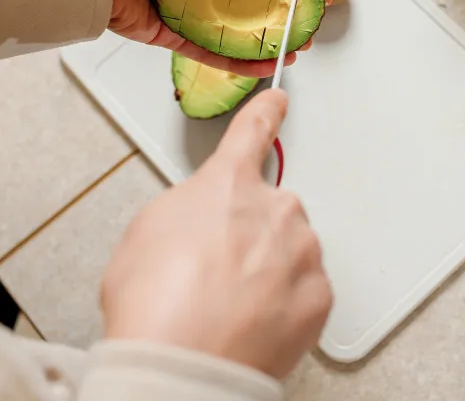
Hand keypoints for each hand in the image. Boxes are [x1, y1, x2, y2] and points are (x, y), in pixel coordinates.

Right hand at [100, 89, 332, 378]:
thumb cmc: (155, 305)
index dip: (267, 112)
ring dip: (267, 271)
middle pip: (269, 210)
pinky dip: (283, 306)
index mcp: (227, 185)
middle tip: (213, 273)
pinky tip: (250, 323)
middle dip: (248, 234)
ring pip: (291, 251)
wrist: (183, 364)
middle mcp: (275, 209)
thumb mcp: (145, 232)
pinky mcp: (319, 297)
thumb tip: (198, 219)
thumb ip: (185, 209)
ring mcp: (302, 253)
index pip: (252, 132)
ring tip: (226, 306)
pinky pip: (304, 291)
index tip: (279, 100)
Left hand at [104, 0, 304, 77]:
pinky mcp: (167, 34)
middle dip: (279, 16)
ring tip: (294, 50)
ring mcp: (183, 7)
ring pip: (231, 31)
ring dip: (264, 43)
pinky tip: (263, 65)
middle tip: (306, 25)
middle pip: (247, 1)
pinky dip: (236, 61)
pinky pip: (206, 51)